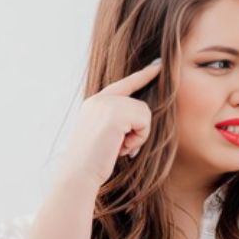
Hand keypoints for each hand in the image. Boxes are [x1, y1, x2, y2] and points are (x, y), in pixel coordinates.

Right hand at [58, 58, 162, 188]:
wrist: (79, 173)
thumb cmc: (95, 162)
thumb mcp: (107, 135)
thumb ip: (120, 121)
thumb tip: (143, 115)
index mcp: (95, 103)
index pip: (124, 84)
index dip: (143, 75)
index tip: (158, 64)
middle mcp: (100, 99)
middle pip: (140, 105)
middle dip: (138, 130)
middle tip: (120, 147)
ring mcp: (106, 104)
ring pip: (144, 113)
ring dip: (138, 136)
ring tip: (118, 147)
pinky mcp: (115, 113)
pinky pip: (144, 121)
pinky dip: (139, 138)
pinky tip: (122, 147)